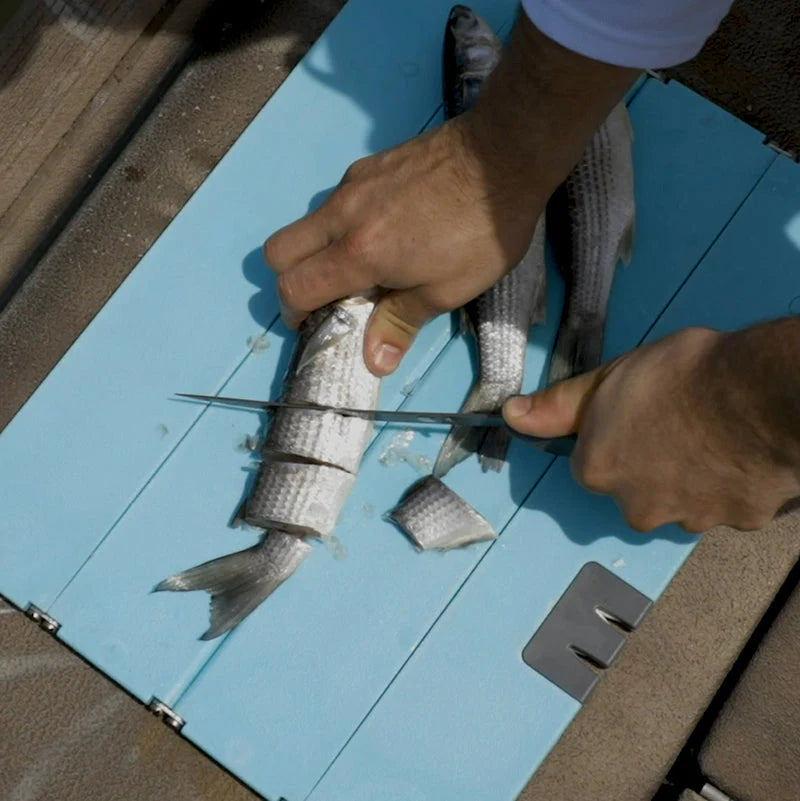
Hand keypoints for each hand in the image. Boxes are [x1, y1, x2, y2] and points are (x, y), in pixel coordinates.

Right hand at [264, 13, 637, 375]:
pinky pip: (336, 200)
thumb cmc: (482, 231)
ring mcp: (353, 183)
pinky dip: (343, 224)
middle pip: (278, 251)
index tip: (313, 322)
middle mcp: (343, 214)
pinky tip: (386, 228)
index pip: (294, 286)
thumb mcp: (448, 290)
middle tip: (327, 296)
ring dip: (318, 250)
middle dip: (291, 279)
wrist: (504, 154)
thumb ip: (401, 322)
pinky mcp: (369, 164)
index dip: (294, 313)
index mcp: (359, 252)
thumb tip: (375, 361)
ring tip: (363, 265)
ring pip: (307, 223)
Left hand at [503, 326, 799, 532]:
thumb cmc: (676, 376)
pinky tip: (740, 453)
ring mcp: (689, 517)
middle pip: (635, 490)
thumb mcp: (607, 379)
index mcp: (597, 471)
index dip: (613, 437)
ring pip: (681, 501)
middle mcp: (636, 507)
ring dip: (691, 479)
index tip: (638, 414)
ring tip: (714, 435)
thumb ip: (559, 406)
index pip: (593, 462)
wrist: (756, 393)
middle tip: (679, 423)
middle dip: (651, 465)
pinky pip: (727, 504)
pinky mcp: (737, 520)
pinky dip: (731, 485)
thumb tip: (511, 415)